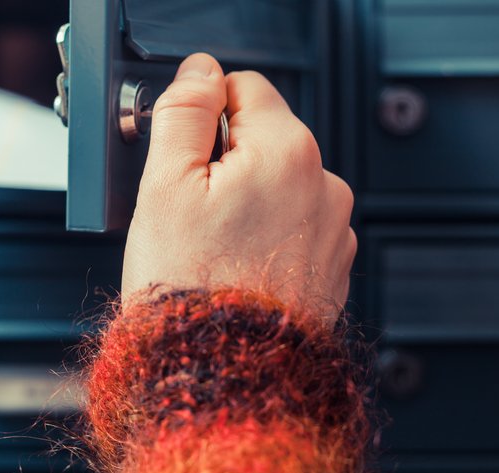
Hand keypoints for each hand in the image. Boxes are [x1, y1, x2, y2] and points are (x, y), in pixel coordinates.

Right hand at [122, 54, 355, 317]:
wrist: (224, 375)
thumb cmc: (191, 289)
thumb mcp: (165, 186)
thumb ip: (183, 112)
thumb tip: (199, 73)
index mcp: (287, 152)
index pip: (243, 88)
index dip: (202, 117)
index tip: (183, 159)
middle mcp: (325, 185)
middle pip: (261, 139)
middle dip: (223, 163)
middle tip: (190, 213)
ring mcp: (333, 229)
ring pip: (276, 185)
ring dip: (245, 202)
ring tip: (213, 247)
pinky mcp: (331, 266)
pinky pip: (293, 227)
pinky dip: (265, 237)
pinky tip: (236, 266)